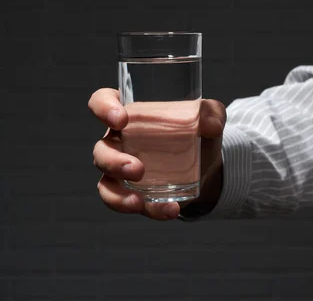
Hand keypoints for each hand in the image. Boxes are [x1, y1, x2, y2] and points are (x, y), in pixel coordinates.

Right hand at [88, 88, 225, 219]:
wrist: (208, 167)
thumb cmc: (199, 132)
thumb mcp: (209, 117)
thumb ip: (212, 114)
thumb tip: (211, 125)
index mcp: (131, 114)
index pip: (102, 101)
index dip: (103, 107)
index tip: (121, 119)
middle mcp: (119, 141)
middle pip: (101, 149)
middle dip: (113, 162)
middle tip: (138, 170)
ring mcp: (121, 170)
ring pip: (106, 183)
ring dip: (119, 195)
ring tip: (140, 202)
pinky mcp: (132, 193)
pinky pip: (127, 204)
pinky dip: (148, 210)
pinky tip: (169, 211)